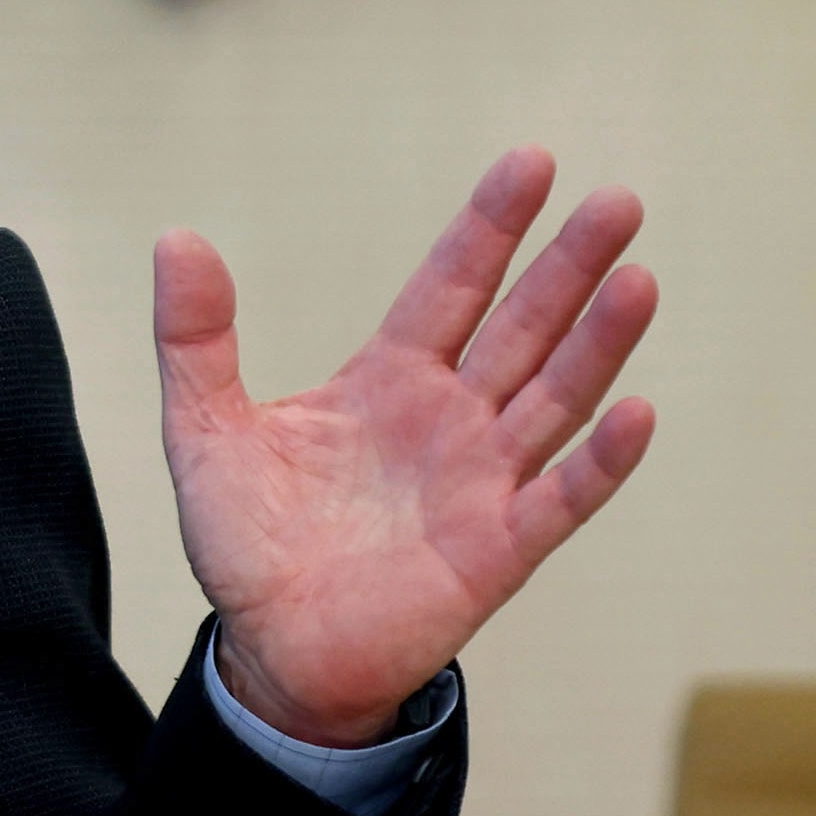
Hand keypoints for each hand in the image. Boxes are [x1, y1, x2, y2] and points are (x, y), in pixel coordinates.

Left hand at [154, 146, 657, 746]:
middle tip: (617, 202)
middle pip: (521, 327)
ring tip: (638, 278)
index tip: (533, 162)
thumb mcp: (204, 428)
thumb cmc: (246, 544)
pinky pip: (560, 500)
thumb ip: (196, 338)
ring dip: (598, 343)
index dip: (490, 227)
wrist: (270, 653)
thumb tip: (178, 239)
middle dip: (568, 266)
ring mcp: (482, 483)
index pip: (450, 285)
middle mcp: (448, 420)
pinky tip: (638, 411)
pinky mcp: (497, 552)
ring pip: (554, 398)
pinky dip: (601, 462)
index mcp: (387, 379)